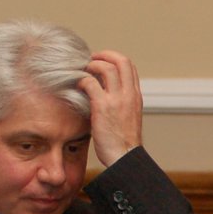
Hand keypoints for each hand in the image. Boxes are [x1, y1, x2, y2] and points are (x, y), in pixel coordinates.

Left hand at [79, 50, 142, 166]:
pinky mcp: (103, 107)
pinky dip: (81, 80)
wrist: (124, 158)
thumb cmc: (122, 143)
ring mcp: (117, 100)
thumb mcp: (127, 117)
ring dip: (91, 65)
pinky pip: (90, 82)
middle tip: (90, 61)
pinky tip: (77, 86)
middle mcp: (129, 94)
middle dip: (103, 55)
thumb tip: (102, 91)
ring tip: (82, 73)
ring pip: (106, 67)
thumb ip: (119, 102)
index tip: (101, 63)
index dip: (113, 58)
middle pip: (121, 60)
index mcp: (136, 96)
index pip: (129, 66)